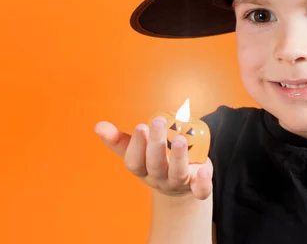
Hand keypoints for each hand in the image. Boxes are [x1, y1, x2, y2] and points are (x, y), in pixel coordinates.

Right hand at [94, 116, 212, 199]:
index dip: (136, 145)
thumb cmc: (157, 161)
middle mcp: (159, 177)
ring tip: (179, 139)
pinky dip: (203, 183)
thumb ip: (120, 139)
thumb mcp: (139, 150)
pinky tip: (204, 171)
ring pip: (177, 173)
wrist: (182, 183)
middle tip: (158, 121)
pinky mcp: (197, 185)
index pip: (135, 162)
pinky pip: (201, 190)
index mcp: (143, 168)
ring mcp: (179, 182)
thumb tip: (98, 126)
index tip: (141, 126)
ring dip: (178, 157)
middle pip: (155, 165)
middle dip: (156, 144)